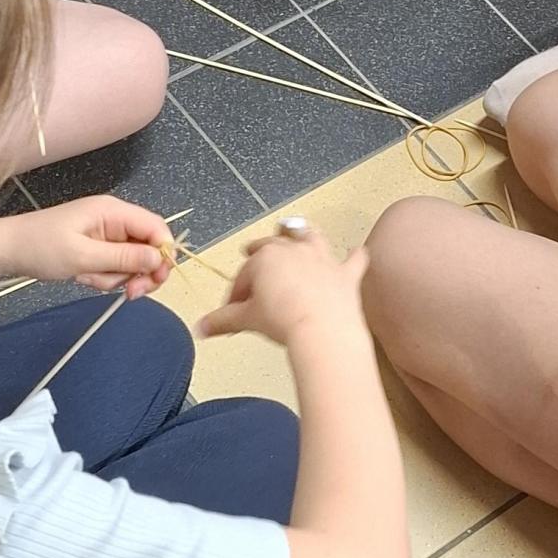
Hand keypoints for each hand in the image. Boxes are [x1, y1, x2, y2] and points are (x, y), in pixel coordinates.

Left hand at [2, 196, 175, 296]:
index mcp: (113, 212)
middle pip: (148, 247)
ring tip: (89, 279)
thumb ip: (123, 258)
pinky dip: (104, 277)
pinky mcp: (96, 248)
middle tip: (130, 293)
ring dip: (117, 277)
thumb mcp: (83, 256)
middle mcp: (114, 220)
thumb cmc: (41, 248)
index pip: (156, 228)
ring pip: (131, 261)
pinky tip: (83, 277)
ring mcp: (105, 235)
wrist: (7, 250)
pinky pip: (114, 266)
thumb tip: (159, 259)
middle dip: (141, 272)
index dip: (163, 253)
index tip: (155, 279)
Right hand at [199, 224, 367, 349]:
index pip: (245, 274)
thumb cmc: (284, 320)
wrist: (322, 329)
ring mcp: (322, 259)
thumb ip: (222, 321)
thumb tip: (200, 328)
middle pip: (272, 246)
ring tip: (292, 229)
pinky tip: (358, 252)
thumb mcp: (247, 319)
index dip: (237, 292)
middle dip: (259, 251)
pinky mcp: (345, 274)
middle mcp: (294, 250)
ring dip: (300, 232)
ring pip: (309, 236)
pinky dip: (354, 258)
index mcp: (266, 258)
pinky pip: (353, 261)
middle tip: (251, 252)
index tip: (234, 308)